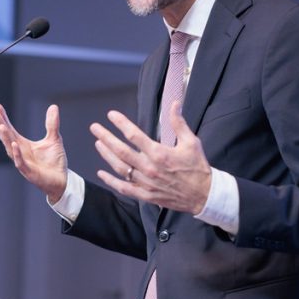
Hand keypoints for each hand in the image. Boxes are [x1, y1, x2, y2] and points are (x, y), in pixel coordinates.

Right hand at [0, 103, 67, 202]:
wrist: (62, 180)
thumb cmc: (54, 161)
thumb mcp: (54, 138)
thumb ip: (52, 124)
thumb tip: (53, 106)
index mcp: (23, 145)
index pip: (10, 129)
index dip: (3, 118)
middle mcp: (20, 153)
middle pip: (7, 137)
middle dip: (0, 124)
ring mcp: (23, 162)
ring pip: (10, 149)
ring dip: (6, 137)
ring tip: (1, 125)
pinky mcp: (29, 172)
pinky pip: (20, 162)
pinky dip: (17, 153)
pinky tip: (14, 144)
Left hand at [91, 101, 211, 213]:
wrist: (203, 195)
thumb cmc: (197, 167)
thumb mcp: (191, 142)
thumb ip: (179, 123)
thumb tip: (174, 103)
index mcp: (160, 153)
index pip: (134, 135)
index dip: (121, 124)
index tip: (111, 115)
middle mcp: (150, 168)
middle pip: (122, 151)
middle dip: (106, 138)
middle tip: (95, 128)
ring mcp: (146, 183)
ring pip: (120, 168)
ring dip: (107, 155)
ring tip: (98, 144)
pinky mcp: (146, 195)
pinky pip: (124, 188)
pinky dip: (111, 181)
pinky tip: (102, 173)